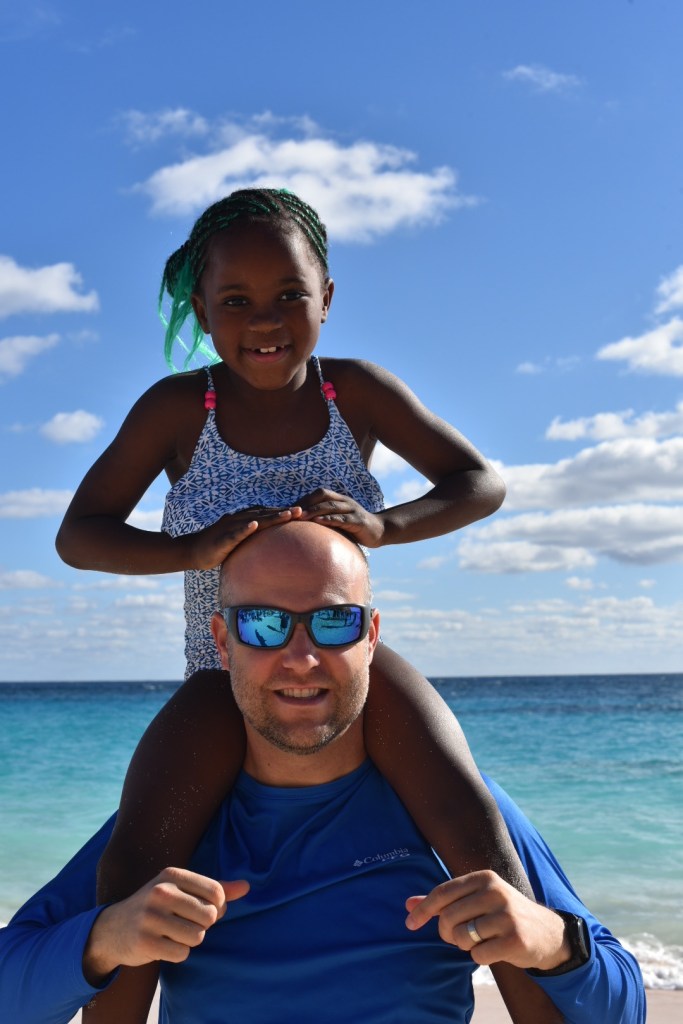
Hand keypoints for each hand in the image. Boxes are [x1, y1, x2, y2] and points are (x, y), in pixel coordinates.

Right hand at [83, 867, 249, 984]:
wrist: (113, 929)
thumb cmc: (157, 906)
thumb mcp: (182, 890)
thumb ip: (215, 888)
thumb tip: (247, 887)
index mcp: (172, 874)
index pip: (216, 892)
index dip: (217, 906)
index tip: (201, 909)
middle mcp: (161, 892)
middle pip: (210, 916)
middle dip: (203, 925)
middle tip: (185, 923)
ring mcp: (151, 917)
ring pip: (198, 936)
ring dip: (190, 940)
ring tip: (173, 933)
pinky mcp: (145, 942)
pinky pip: (182, 953)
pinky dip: (177, 953)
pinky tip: (163, 944)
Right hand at [187, 506, 302, 568]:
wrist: (192, 551)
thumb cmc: (217, 547)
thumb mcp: (239, 542)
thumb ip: (253, 541)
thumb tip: (269, 546)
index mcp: (245, 521)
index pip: (268, 515)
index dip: (284, 513)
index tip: (303, 513)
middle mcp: (240, 520)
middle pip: (265, 514)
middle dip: (284, 511)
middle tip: (303, 510)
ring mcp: (231, 527)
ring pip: (254, 520)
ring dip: (271, 516)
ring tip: (288, 514)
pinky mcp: (222, 538)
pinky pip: (235, 532)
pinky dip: (245, 528)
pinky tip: (255, 525)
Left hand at [297, 489, 384, 546]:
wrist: (379, 530)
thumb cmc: (355, 527)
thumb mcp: (340, 520)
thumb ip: (326, 519)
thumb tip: (304, 525)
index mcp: (339, 499)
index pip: (318, 494)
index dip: (303, 499)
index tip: (289, 508)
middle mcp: (344, 501)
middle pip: (322, 496)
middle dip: (305, 503)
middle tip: (290, 512)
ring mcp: (352, 509)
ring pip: (330, 506)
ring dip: (314, 510)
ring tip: (300, 516)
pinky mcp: (358, 520)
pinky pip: (342, 518)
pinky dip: (329, 519)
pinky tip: (319, 522)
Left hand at [405, 870, 569, 970]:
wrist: (546, 933)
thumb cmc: (501, 914)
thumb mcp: (475, 900)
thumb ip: (443, 901)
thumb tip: (408, 905)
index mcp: (484, 878)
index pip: (442, 893)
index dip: (423, 910)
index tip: (409, 924)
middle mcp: (495, 892)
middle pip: (448, 917)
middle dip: (446, 932)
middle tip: (458, 936)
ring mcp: (506, 916)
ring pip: (460, 937)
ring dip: (463, 944)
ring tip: (479, 939)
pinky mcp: (514, 940)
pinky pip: (477, 955)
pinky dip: (479, 956)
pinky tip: (493, 949)